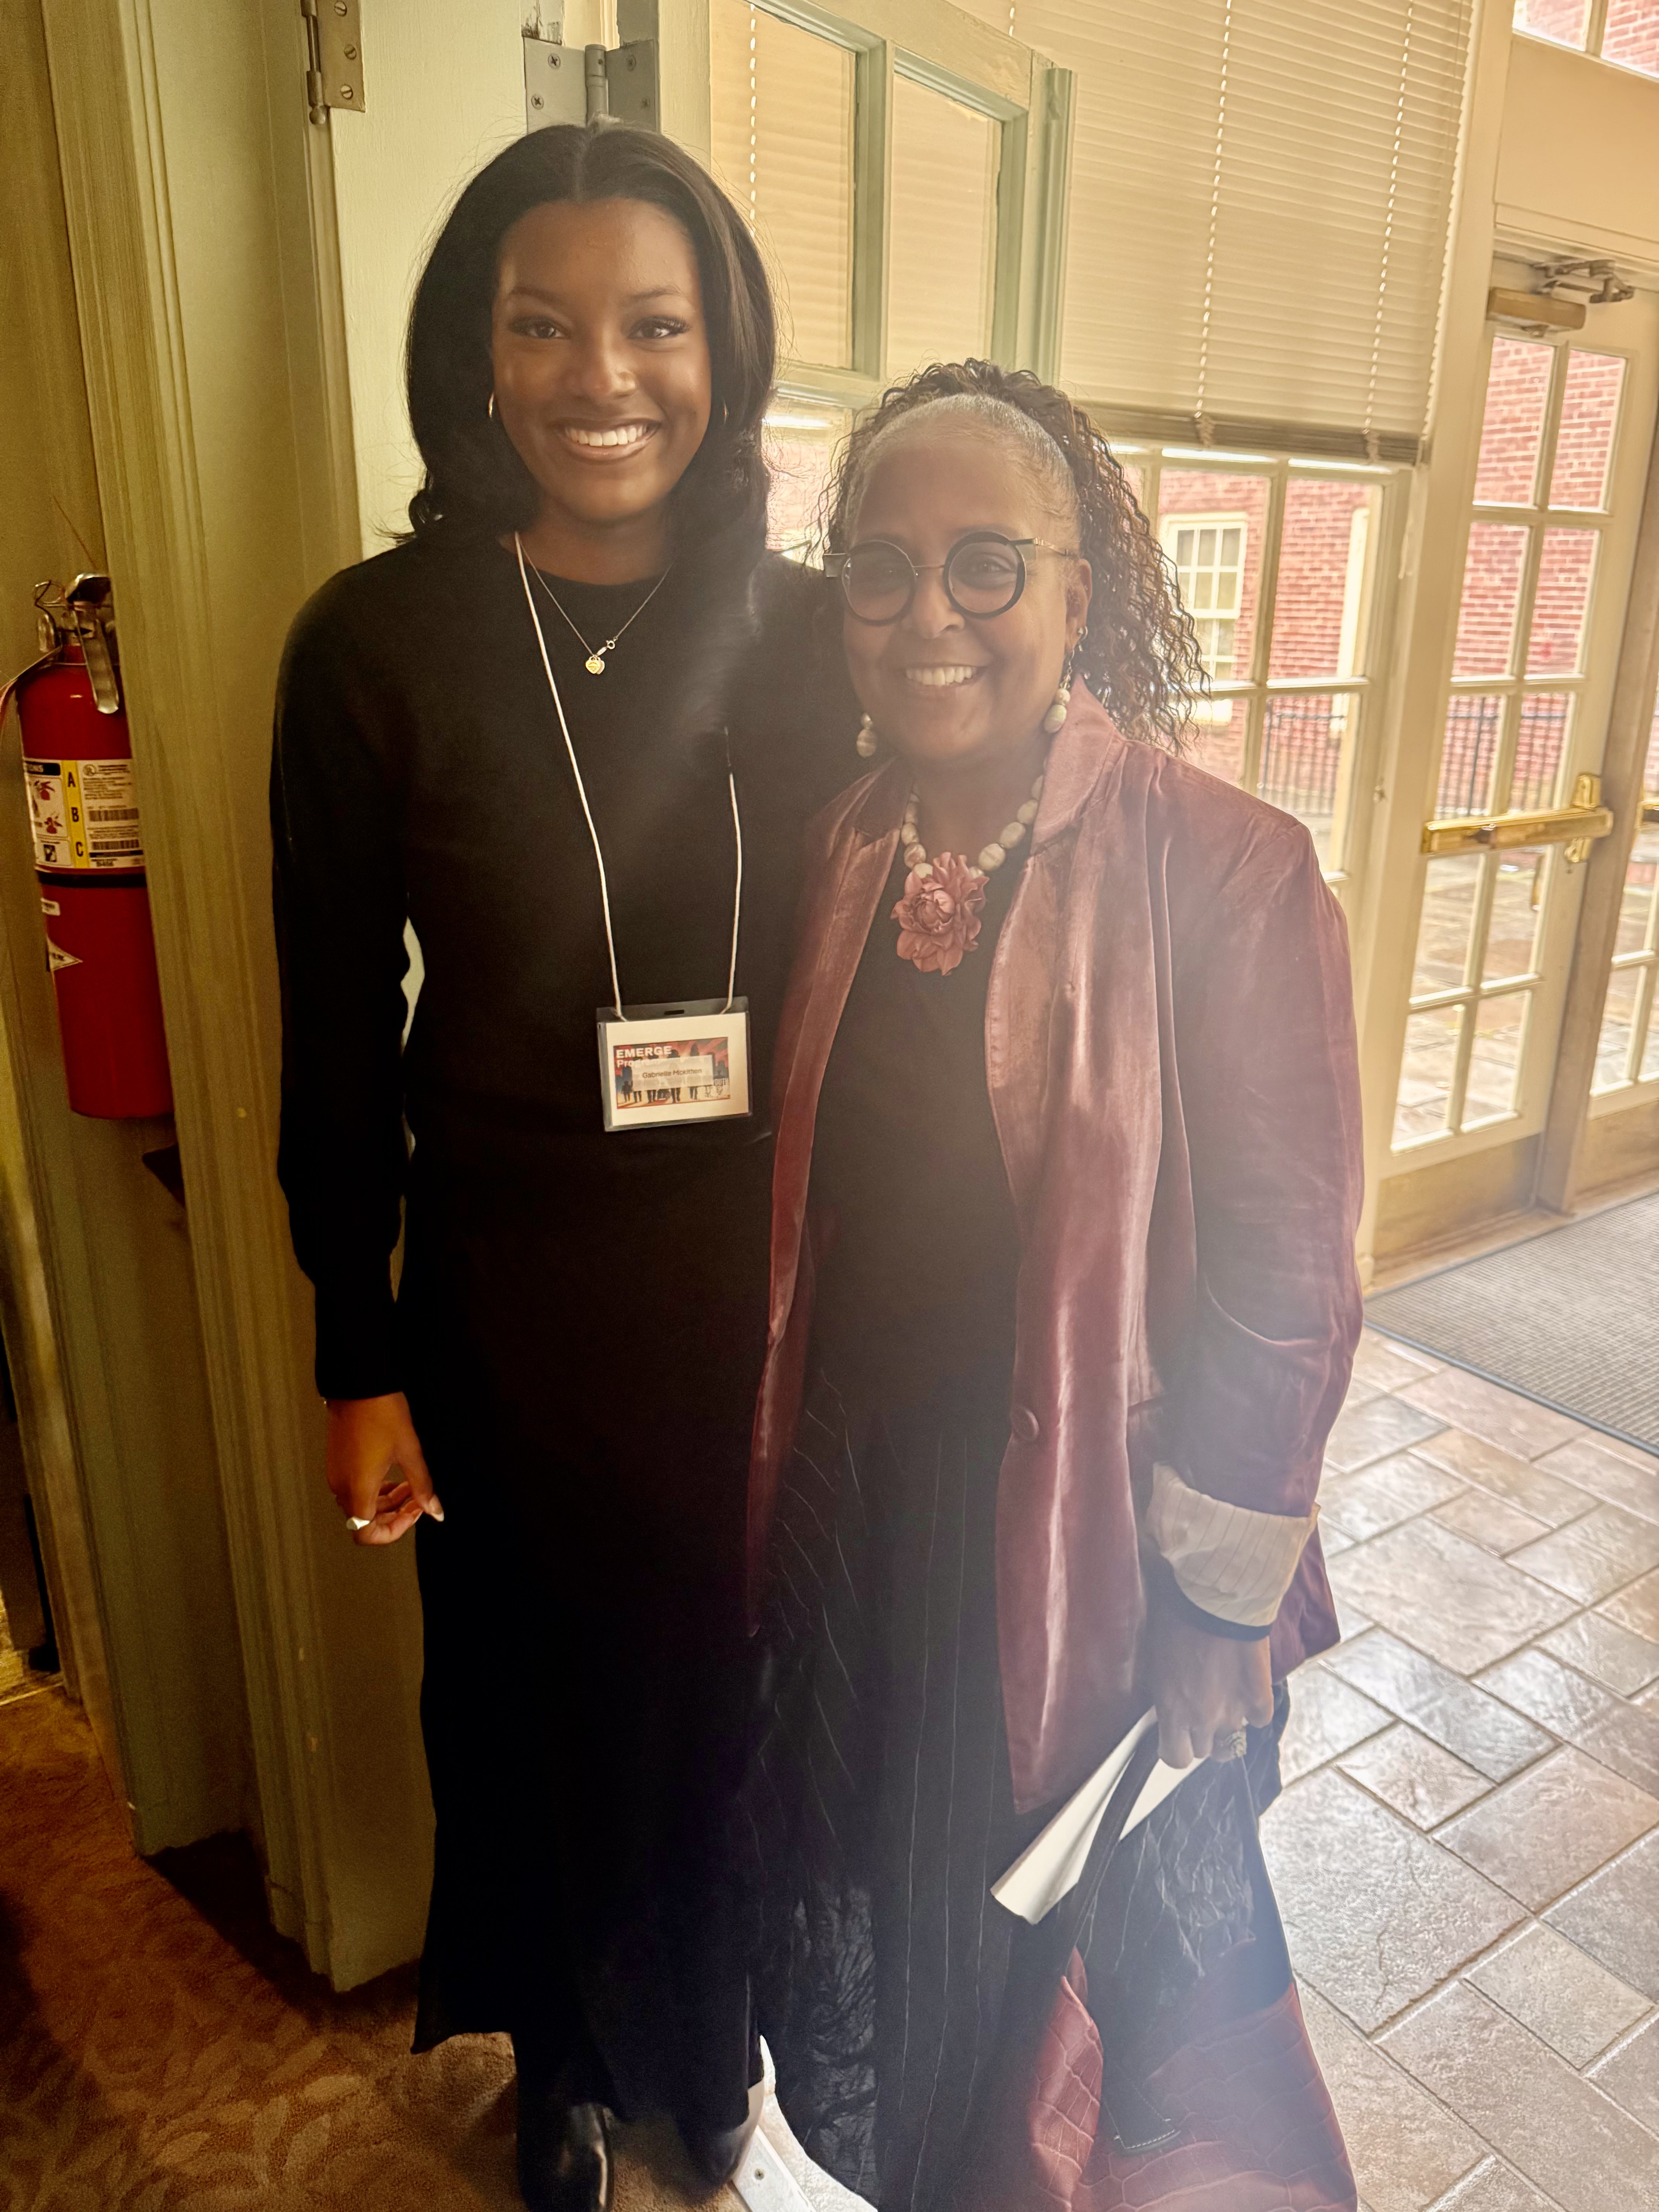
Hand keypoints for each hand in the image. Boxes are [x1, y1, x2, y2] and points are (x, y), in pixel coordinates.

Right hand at [324, 1392, 442, 1545]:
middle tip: (417, 1498)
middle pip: (364, 1520)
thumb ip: (423, 1487)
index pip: (366, 1534)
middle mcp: (341, 1485)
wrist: (359, 1385)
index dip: (393, 1532)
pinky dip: (373, 1488)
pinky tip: (392, 1472)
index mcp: (357, 1488)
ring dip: (385, 1501)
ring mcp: (336, 1473)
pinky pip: (353, 1486)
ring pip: (359, 1504)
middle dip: (394, 1514)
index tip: (413, 1514)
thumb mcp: (410, 1452)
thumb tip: (435, 1510)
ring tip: (408, 1484)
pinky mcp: (336, 1461)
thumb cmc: (382, 1414)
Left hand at [1145, 1600, 1273, 1767]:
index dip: (1176, 1748)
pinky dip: (1254, 1709)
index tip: (1176, 1735)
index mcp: (1172, 1709)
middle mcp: (1203, 1718)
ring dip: (1228, 1725)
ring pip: (1233, 1742)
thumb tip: (1167, 1703)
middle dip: (1200, 1732)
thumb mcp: (1156, 1659)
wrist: (1216, 1598)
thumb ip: (1165, 1692)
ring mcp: (1235, 1711)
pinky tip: (1247, 1689)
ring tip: (1224, 1700)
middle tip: (1200, 1706)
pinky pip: (1259, 1719)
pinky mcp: (1260, 1698)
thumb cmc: (1176, 1617)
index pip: (1175, 1758)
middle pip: (1204, 1750)